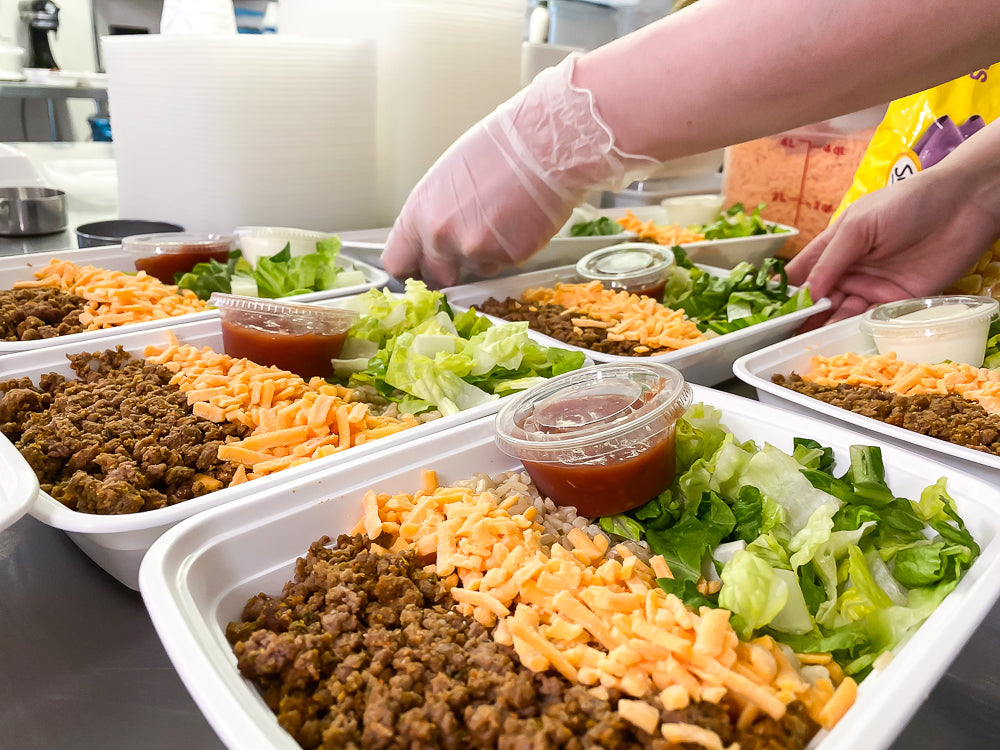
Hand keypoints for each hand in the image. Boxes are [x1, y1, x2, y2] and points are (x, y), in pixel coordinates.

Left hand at [381, 55, 659, 287]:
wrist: (544, 145)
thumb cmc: (499, 149)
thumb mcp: (447, 177)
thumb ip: (434, 213)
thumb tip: (431, 234)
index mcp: (420, 213)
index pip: (397, 262)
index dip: (411, 266)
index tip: (419, 266)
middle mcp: (442, 237)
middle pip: (437, 276)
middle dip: (451, 265)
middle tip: (471, 239)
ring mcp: (476, 250)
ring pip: (475, 268)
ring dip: (486, 253)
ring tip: (502, 217)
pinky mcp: (509, 258)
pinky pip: (505, 263)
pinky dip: (512, 248)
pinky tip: (519, 219)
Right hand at [786, 163, 999, 328]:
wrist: (964, 206)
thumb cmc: (908, 203)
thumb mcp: (859, 226)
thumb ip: (831, 260)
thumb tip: (808, 293)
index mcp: (835, 245)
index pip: (801, 273)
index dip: (784, 292)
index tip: (768, 313)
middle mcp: (850, 268)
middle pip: (818, 298)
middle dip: (801, 317)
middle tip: (781, 338)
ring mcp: (873, 286)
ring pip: (840, 312)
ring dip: (823, 327)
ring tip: (804, 344)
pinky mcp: (898, 301)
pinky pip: (869, 320)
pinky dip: (852, 330)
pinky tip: (836, 340)